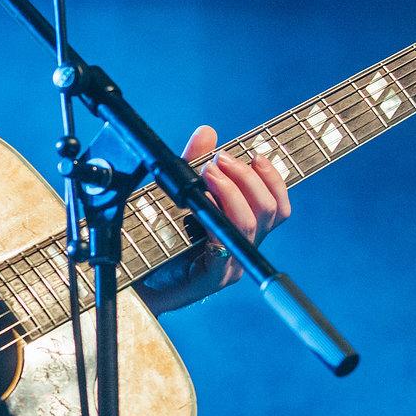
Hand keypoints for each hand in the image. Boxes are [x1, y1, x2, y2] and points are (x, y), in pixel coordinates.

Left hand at [140, 124, 291, 311]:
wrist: (137, 282)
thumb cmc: (159, 240)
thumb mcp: (179, 192)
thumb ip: (194, 163)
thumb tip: (208, 132)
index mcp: (243, 231)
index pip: (278, 206)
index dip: (273, 178)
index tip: (254, 156)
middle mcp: (242, 249)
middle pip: (269, 210)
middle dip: (247, 177)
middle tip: (220, 160)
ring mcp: (230, 264)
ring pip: (250, 224)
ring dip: (231, 190)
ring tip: (208, 172)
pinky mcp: (211, 276)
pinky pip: (223, 243)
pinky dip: (216, 214)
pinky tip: (202, 199)